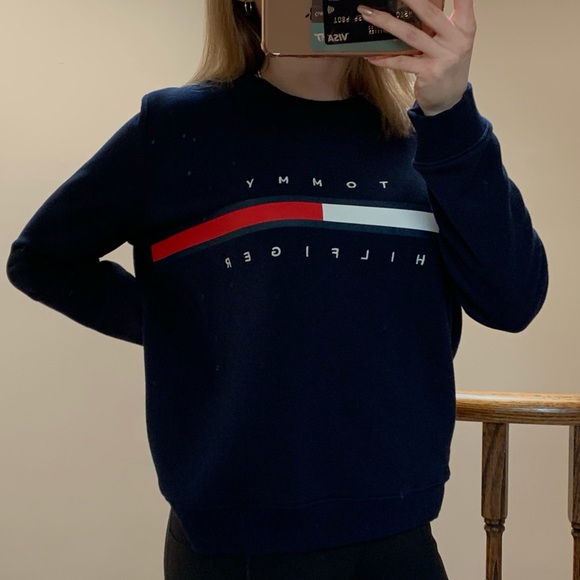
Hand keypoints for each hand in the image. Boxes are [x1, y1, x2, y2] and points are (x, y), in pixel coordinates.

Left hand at [357, 0, 475, 115]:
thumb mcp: (453, 40)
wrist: (450, 98)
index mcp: (465, 27)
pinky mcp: (429, 73)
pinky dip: (384, 59)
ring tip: (368, 13)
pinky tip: (370, 55)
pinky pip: (402, 62)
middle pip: (430, 13)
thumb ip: (441, 22)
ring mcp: (442, 57)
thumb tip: (414, 5)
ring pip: (410, 34)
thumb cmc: (447, 64)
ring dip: (386, 22)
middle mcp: (456, 40)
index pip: (463, 0)